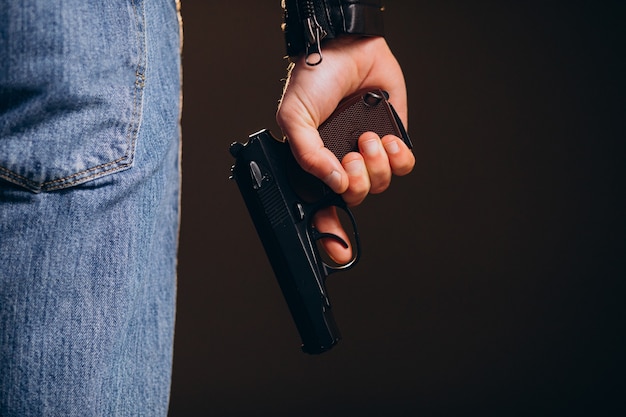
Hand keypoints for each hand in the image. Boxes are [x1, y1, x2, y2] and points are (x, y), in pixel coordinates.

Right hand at [276, 36, 414, 262]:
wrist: (348, 48)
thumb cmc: (315, 79)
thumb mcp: (294, 118)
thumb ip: (307, 155)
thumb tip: (335, 182)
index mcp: (316, 165)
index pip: (322, 209)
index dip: (330, 234)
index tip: (338, 252)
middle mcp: (342, 163)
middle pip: (356, 199)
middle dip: (357, 182)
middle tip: (351, 157)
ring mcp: (369, 153)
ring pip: (381, 185)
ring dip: (376, 164)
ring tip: (367, 138)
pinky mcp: (393, 139)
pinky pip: (404, 166)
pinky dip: (398, 157)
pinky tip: (387, 138)